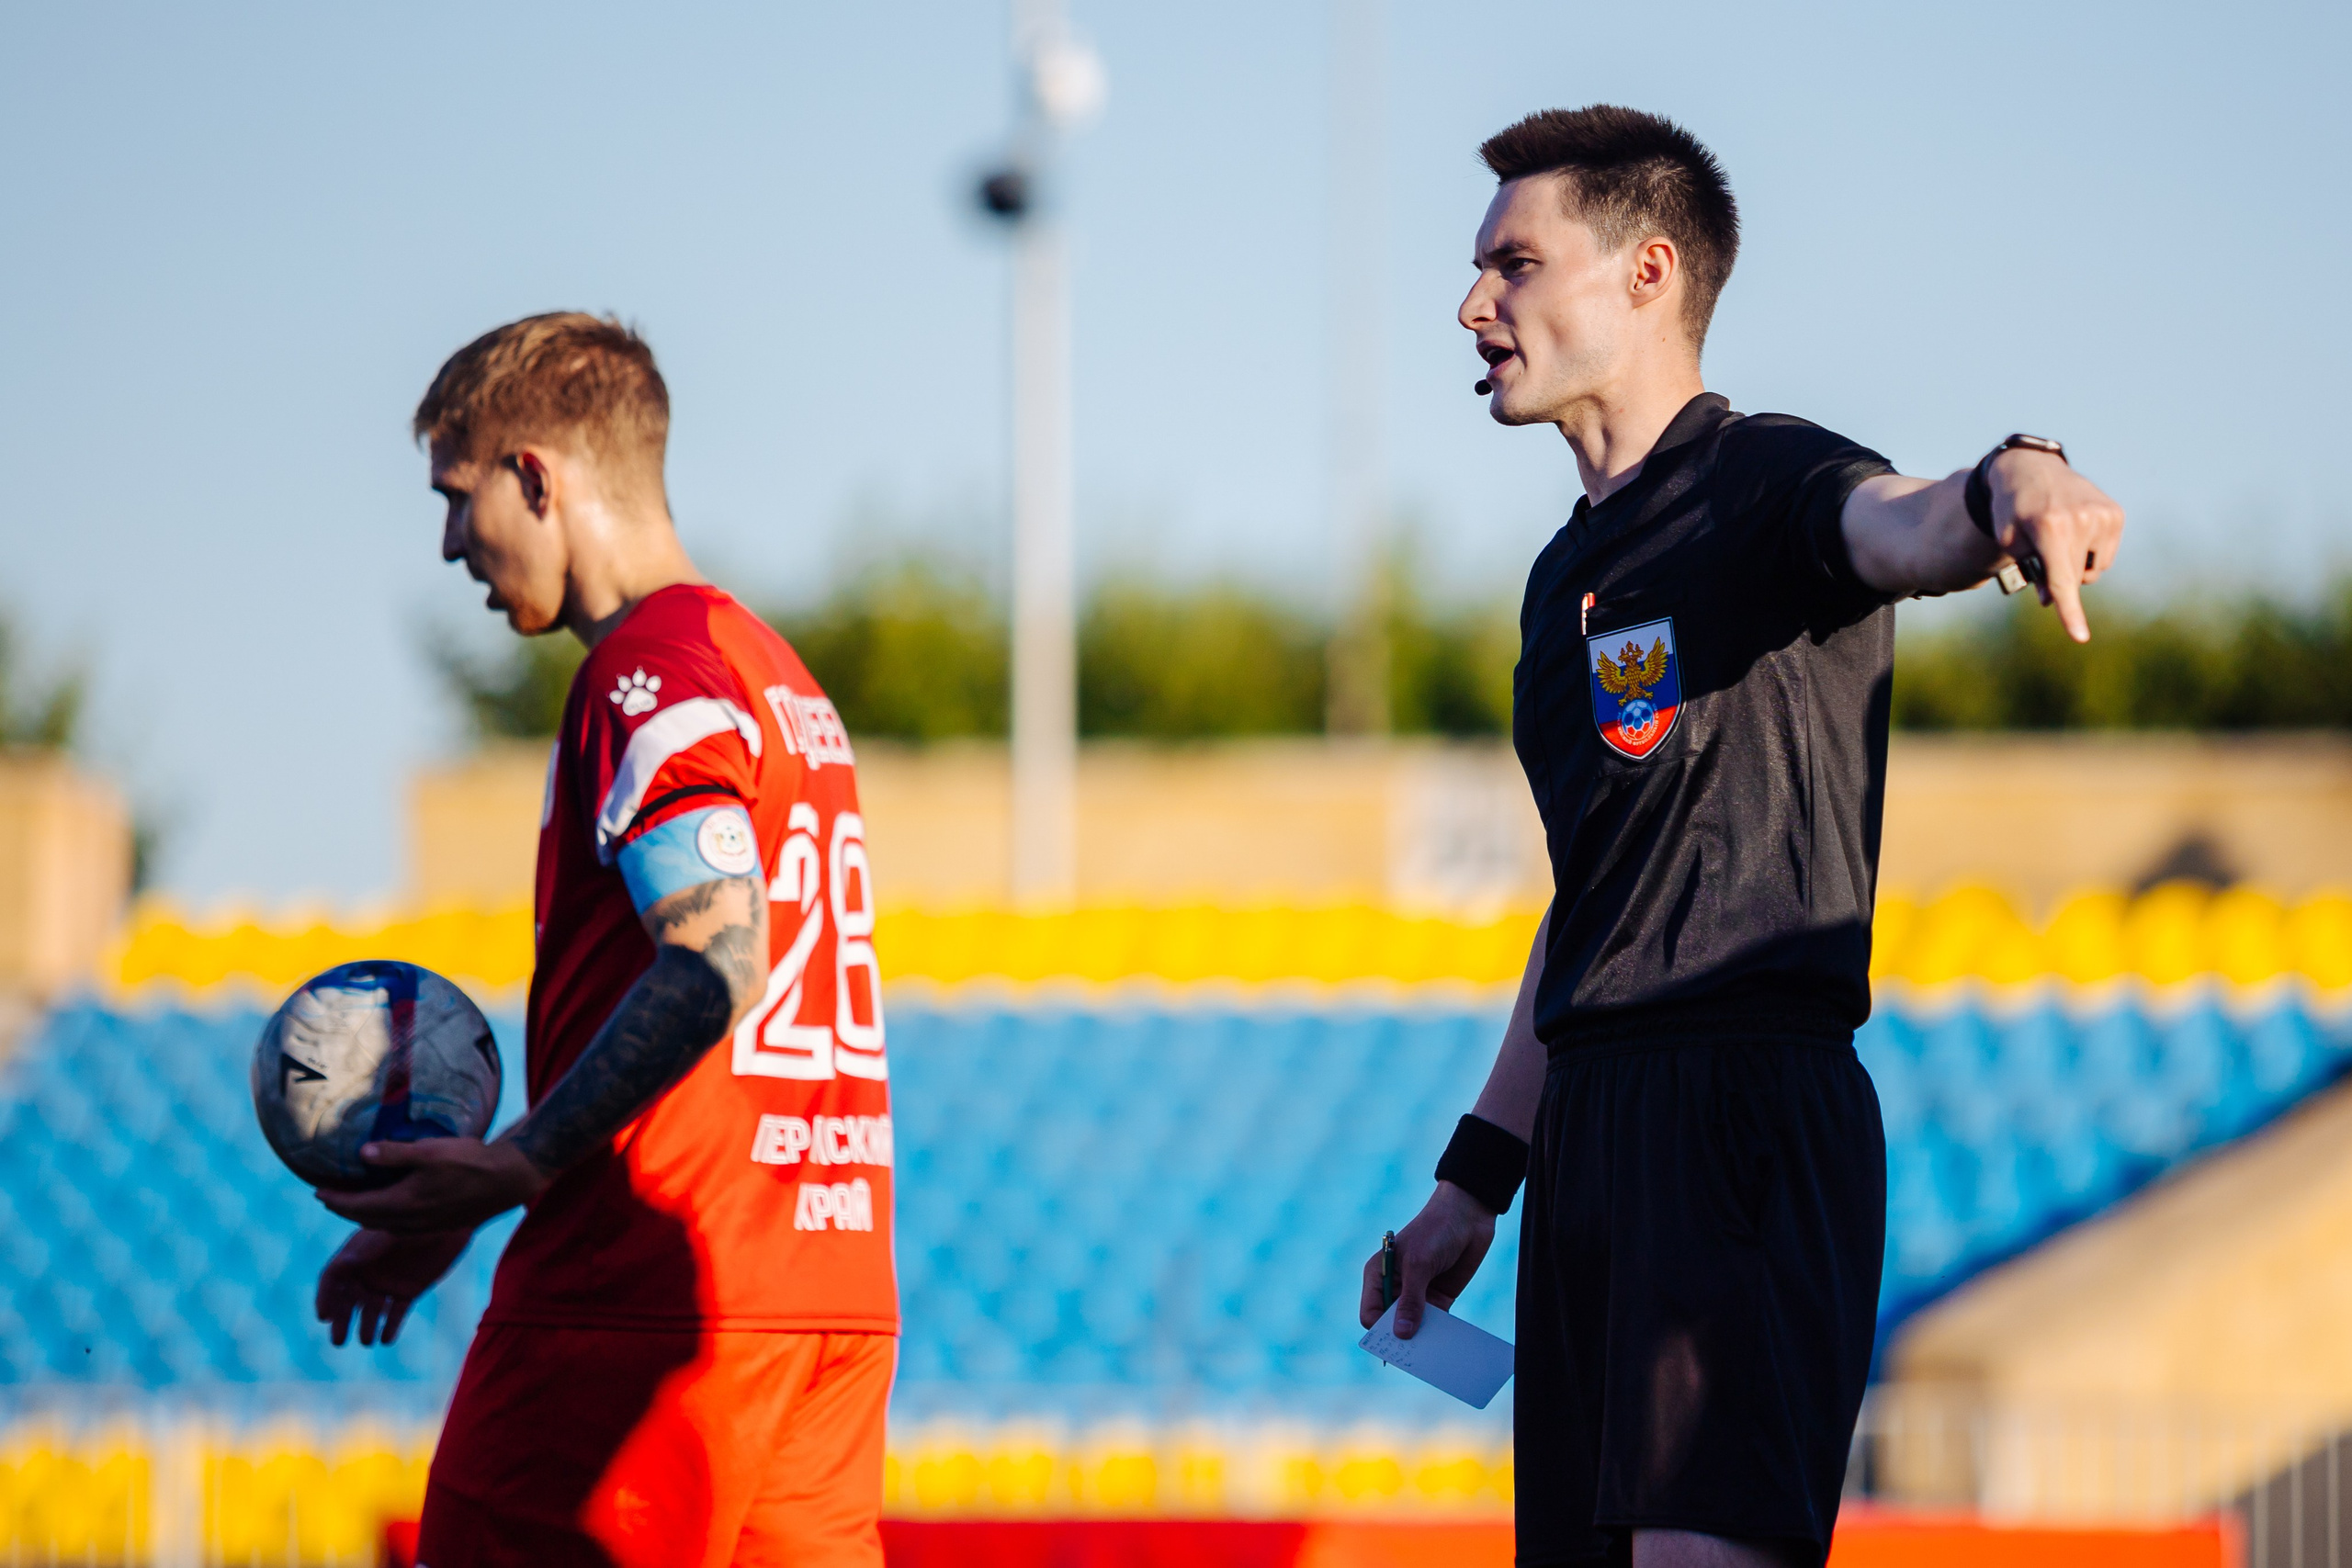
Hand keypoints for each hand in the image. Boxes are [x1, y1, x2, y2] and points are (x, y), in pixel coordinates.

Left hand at [315, 1137, 547, 1232]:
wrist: (509, 1179)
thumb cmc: (469, 1161)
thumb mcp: (428, 1152)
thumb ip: (393, 1154)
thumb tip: (361, 1154)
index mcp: (402, 1203)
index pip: (356, 1205)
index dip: (334, 1199)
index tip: (316, 1191)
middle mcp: (410, 1221)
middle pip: (366, 1219)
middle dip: (344, 1209)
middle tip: (329, 1197)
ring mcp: (425, 1226)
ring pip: (383, 1225)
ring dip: (364, 1216)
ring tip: (355, 1203)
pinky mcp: (439, 1225)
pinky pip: (400, 1226)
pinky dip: (385, 1218)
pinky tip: (391, 1208)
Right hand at [316, 1227, 470, 1346]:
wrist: (451, 1224)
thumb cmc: (417, 1223)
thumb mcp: (391, 1233)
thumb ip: (368, 1249)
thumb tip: (343, 1263)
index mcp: (357, 1254)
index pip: (332, 1279)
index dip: (325, 1298)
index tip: (324, 1317)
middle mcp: (369, 1271)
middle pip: (347, 1300)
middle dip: (342, 1320)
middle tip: (338, 1342)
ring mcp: (388, 1282)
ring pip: (371, 1310)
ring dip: (366, 1327)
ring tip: (367, 1341)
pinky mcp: (409, 1291)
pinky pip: (395, 1313)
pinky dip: (390, 1327)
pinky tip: (387, 1340)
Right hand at [1359, 1180, 1496, 1338]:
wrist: (1468, 1215)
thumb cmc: (1434, 1231)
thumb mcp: (1419, 1265)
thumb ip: (1411, 1300)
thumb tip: (1402, 1335)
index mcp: (1379, 1275)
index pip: (1371, 1314)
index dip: (1380, 1330)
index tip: (1396, 1342)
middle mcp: (1395, 1288)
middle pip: (1392, 1324)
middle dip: (1401, 1338)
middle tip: (1416, 1355)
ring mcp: (1418, 1294)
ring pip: (1415, 1327)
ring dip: (1423, 1338)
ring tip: (1434, 1353)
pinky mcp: (1440, 1297)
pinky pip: (1436, 1323)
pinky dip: (1441, 1333)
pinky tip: (1449, 1343)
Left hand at [1988, 449, 2124, 642]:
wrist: (2031, 469)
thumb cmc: (2012, 510)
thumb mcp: (2010, 542)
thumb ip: (2030, 572)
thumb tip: (2052, 599)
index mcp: (2050, 528)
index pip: (2061, 579)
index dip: (2069, 611)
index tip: (2080, 637)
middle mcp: (2081, 520)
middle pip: (2075, 578)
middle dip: (2058, 578)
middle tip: (2039, 551)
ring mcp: (2102, 515)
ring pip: (2093, 571)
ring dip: (2075, 565)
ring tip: (2057, 535)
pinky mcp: (2115, 514)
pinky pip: (2104, 556)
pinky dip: (2089, 552)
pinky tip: (2074, 529)